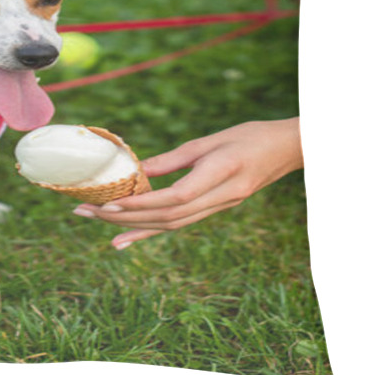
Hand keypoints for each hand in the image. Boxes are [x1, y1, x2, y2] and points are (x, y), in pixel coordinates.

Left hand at [72, 119, 302, 248]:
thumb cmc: (252, 136)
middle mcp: (220, 198)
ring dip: (133, 226)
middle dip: (124, 216)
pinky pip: (179, 223)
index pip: (176, 197)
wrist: (288, 150)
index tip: (110, 202)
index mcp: (221, 174)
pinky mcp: (215, 208)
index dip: (142, 203)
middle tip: (86, 210)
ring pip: (171, 225)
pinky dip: (150, 231)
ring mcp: (219, 207)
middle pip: (167, 216)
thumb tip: (137, 169)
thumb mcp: (211, 140)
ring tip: (97, 223)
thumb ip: (175, 158)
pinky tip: (125, 238)